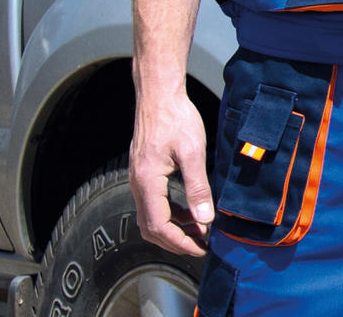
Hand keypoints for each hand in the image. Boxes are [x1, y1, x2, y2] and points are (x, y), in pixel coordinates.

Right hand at [130, 90, 213, 254]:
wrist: (159, 94)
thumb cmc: (175, 117)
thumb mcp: (193, 151)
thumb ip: (197, 187)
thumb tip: (205, 219)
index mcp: (147, 181)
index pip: (159, 226)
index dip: (179, 242)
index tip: (199, 247)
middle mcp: (138, 183)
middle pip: (151, 227)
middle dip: (175, 240)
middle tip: (199, 244)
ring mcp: (138, 178)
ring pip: (151, 216)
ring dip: (174, 227)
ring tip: (198, 228)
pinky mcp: (144, 172)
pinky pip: (154, 202)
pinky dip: (170, 212)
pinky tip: (188, 209)